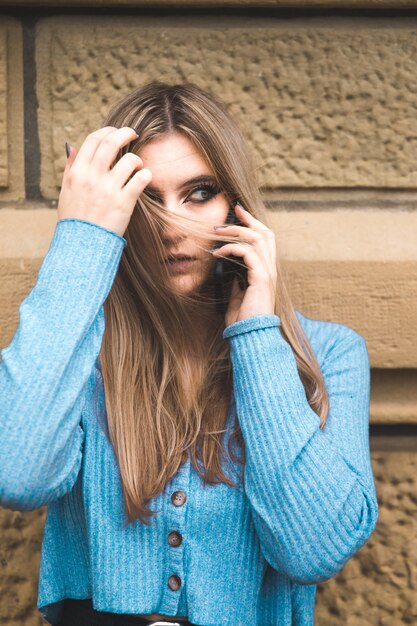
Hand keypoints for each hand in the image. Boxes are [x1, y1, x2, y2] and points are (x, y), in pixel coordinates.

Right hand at [58, 127, 151, 236]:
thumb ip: (70, 169)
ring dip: (137, 160)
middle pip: (111, 142)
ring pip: (130, 160)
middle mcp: (93, 177)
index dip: (107, 131)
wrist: (81, 244)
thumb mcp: (65, 192)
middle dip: (125, 133)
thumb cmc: (74, 219)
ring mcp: (109, 189)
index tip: (116, 132)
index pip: (93, 140)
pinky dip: (146, 176)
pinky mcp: (124, 203)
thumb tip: (75, 148)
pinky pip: (141, 179)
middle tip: (134, 134)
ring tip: (138, 167)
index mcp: (78, 172)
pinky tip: (144, 179)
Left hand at [211, 203, 276, 326]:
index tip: (239, 212)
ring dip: (236, 231)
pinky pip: (247, 253)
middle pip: (266, 233)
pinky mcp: (261, 278)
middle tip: (232, 210)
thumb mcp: (237, 296)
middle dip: (248, 220)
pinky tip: (217, 253)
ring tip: (217, 231)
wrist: (250, 335)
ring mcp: (268, 273)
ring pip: (258, 239)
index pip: (265, 241)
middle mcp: (270, 270)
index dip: (254, 224)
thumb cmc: (243, 320)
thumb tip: (228, 269)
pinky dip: (231, 248)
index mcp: (266, 272)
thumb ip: (236, 281)